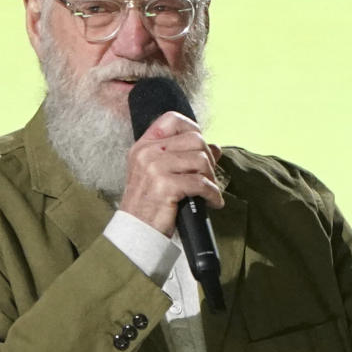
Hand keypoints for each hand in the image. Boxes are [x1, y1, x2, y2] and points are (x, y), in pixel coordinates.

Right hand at [120, 111, 223, 236]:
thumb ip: (184, 157)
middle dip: (208, 159)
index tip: (201, 147)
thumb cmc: (149, 206)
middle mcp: (147, 153)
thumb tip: (215, 147)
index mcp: (143, 146)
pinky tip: (212, 202)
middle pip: (194, 140)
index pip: (172, 120)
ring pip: (200, 160)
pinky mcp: (165, 185)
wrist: (136, 232)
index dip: (193, 129)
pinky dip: (212, 194)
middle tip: (208, 177)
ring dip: (211, 178)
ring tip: (209, 192)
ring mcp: (155, 168)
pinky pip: (201, 183)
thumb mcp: (160, 175)